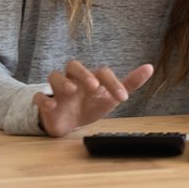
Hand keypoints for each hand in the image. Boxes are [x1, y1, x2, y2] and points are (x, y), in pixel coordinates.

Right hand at [32, 60, 154, 136]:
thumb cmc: (90, 104)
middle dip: (83, 73)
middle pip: (74, 65)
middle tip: (94, 86)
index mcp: (91, 77)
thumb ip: (129, 83)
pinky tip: (52, 106)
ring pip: (54, 76)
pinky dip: (44, 100)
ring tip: (72, 90)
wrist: (69, 123)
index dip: (113, 83)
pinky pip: (38, 97)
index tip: (123, 98)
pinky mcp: (45, 104)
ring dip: (63, 82)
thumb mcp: (111, 96)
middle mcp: (74, 80)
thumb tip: (150, 67)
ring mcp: (58, 91)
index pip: (101, 72)